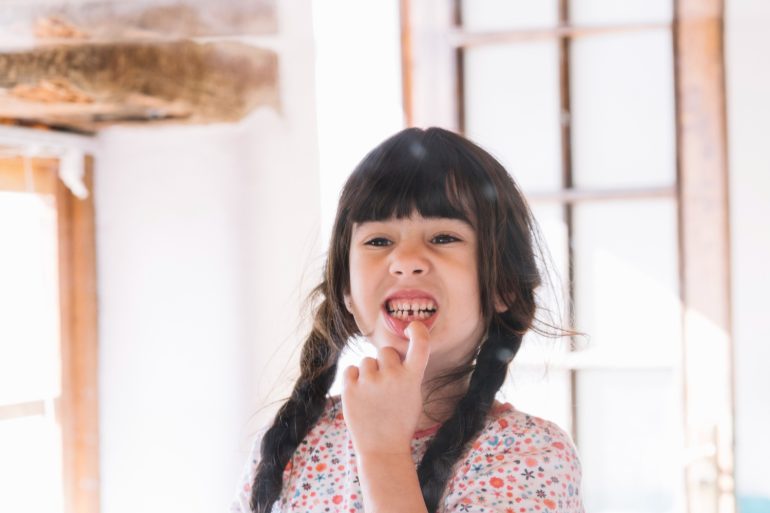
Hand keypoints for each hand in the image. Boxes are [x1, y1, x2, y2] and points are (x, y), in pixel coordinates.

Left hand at [341, 321, 430, 455]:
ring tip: (372, 395)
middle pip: (386, 351)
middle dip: (385, 363)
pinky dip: (354, 379)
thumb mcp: (413, 395)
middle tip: (386, 385)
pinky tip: (360, 395)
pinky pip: (350, 369)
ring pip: (367, 360)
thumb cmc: (400, 422)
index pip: (420, 344)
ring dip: (368, 373)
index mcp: (412, 377)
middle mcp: (392, 375)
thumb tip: (392, 353)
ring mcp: (370, 381)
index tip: (413, 327)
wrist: (383, 450)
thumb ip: (406, 373)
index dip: (417, 331)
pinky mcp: (350, 388)